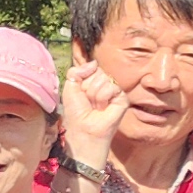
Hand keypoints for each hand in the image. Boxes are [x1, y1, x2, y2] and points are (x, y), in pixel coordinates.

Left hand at [59, 56, 127, 176]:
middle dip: (87, 87)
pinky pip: (112, 87)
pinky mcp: (123, 98)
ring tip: (95, 106)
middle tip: (88, 102)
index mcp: (92, 81)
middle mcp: (104, 84)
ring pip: (104, 78)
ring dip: (94, 94)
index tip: (80, 93)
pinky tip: (103, 108)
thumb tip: (94, 62)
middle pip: (97, 72)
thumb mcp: (69, 88)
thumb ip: (76, 71)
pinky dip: (103, 97)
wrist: (83, 129)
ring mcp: (114, 91)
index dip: (81, 79)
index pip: (90, 67)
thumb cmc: (76, 112)